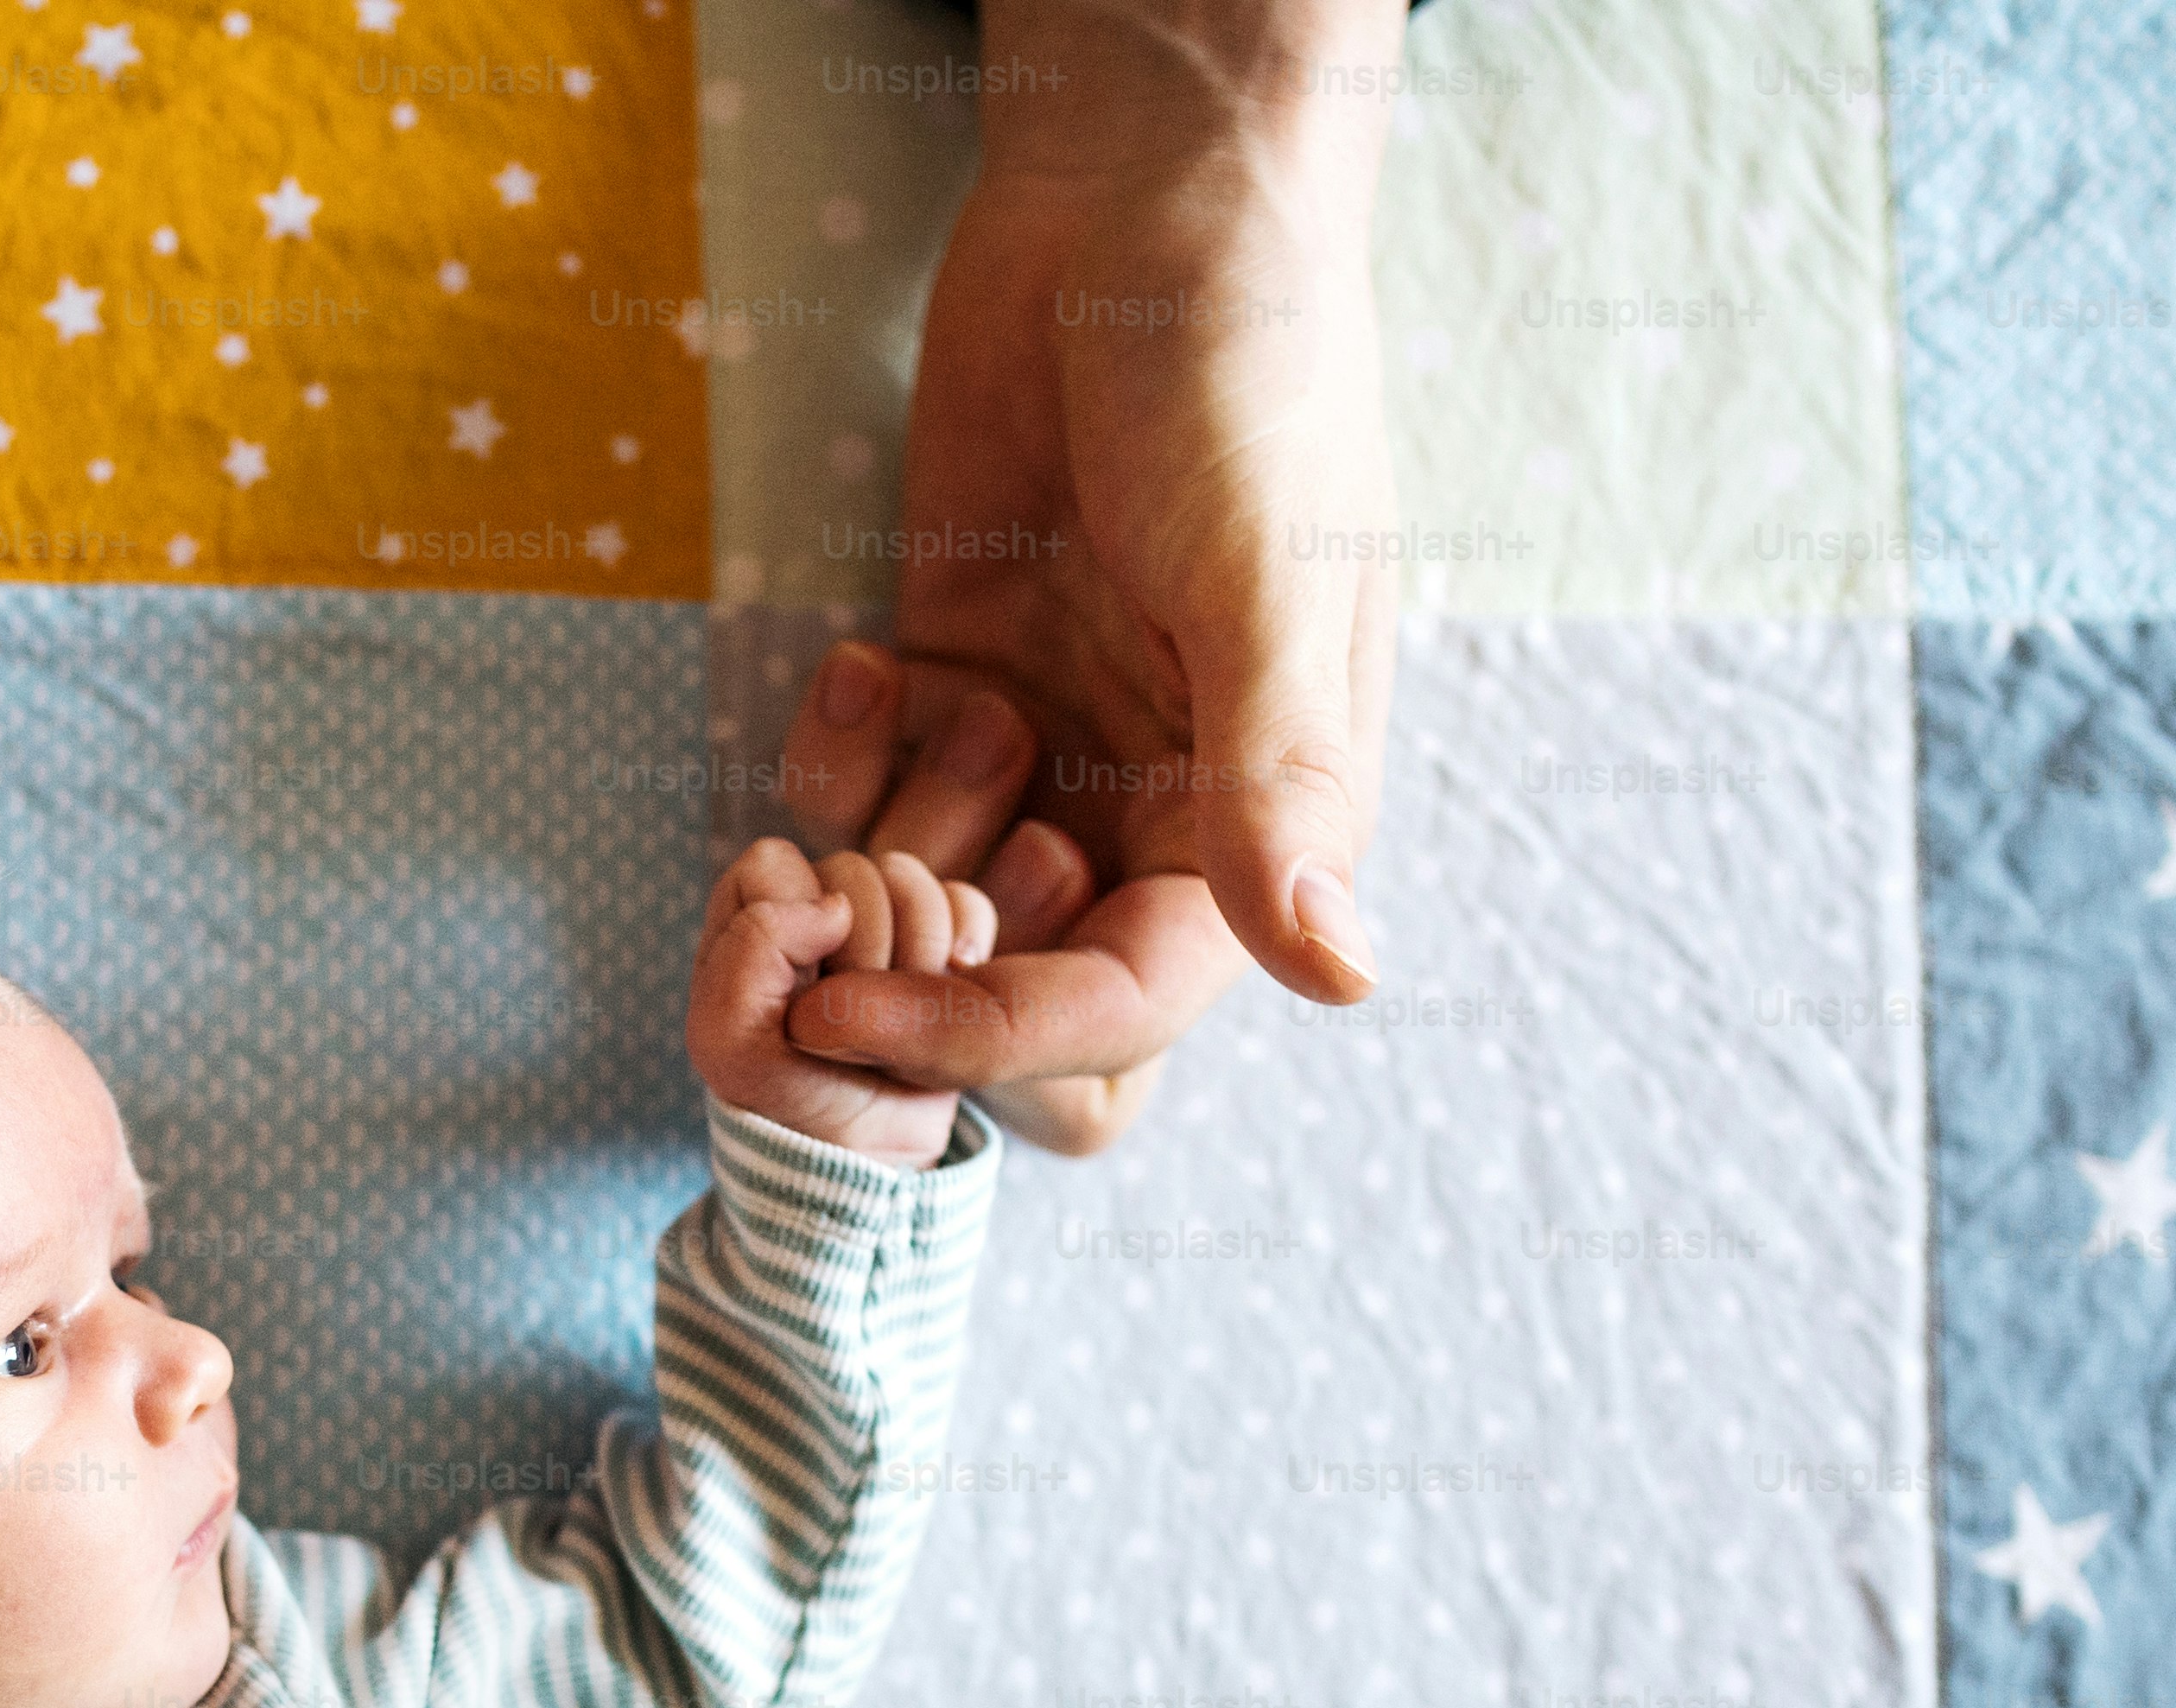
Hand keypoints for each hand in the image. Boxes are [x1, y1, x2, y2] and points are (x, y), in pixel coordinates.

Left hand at [689, 833, 1037, 1167]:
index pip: (772, 864)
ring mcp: (879, 925)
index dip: (797, 916)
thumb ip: (749, 952)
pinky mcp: (939, 944)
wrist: (878, 1160)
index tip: (809, 986)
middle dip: (864, 945)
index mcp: (745, 925)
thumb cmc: (789, 1104)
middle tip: (861, 1016)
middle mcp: (810, 914)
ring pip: (908, 879)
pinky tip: (953, 988)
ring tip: (902, 1018)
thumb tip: (832, 904)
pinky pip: (964, 902)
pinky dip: (965, 944)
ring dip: (915, 950)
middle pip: (851, 869)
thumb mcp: (731, 1046)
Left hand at [784, 2, 1405, 1150]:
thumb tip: (1340, 974)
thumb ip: (1280, 781)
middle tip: (839, 901)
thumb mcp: (1265, 580)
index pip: (1123, 1000)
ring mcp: (1044, 749)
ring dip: (870, 864)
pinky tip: (863, 655)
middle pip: (1021, 994)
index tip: (863, 1016)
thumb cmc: (1244, 377)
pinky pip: (864, 793)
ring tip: (877, 729)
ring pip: (926, 909)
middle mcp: (1149, 807)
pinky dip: (835, 759)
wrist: (1145, 208)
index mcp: (1258, 818)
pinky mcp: (950, 680)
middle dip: (917, 980)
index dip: (996, 1031)